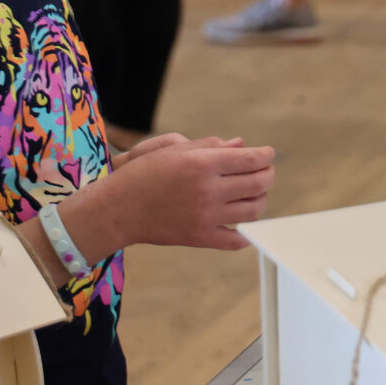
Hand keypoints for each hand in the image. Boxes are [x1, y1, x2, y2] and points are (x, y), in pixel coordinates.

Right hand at [94, 137, 276, 250]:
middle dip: (268, 175)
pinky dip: (247, 234)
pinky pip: (235, 240)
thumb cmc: (143, 173)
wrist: (117, 209)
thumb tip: (240, 144)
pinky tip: (244, 224)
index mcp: (202, 164)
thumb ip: (209, 145)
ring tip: (255, 194)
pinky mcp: (200, 237)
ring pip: (254, 210)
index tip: (267, 154)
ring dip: (261, 200)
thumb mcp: (173, 149)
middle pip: (259, 183)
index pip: (252, 159)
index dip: (266, 155)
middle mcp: (207, 190)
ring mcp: (205, 216)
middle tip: (266, 172)